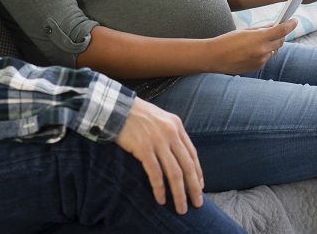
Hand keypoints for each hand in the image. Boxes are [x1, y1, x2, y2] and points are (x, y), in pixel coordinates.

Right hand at [114, 97, 204, 214]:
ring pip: (174, 173)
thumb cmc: (137, 115)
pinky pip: (155, 173)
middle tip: (197, 204)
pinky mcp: (143, 148)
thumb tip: (179, 156)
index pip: (192, 154)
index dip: (198, 173)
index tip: (200, 187)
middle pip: (187, 166)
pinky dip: (159, 188)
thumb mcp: (160, 119)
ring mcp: (158, 141)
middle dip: (193, 188)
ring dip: (179, 193)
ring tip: (181, 208)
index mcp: (177, 126)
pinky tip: (160, 199)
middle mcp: (171, 133)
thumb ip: (171, 134)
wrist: (116, 108)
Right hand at [210, 21, 293, 73]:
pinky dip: (264, 53)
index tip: (294, 20)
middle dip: (280, 34)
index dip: (290, 24)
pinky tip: (253, 50)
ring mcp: (261, 61)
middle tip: (278, 29)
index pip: (282, 30)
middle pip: (280, 41)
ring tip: (261, 40)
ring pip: (274, 51)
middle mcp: (263, 51)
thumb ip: (262, 29)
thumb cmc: (227, 41)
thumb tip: (275, 26)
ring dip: (272, 44)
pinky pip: (266, 58)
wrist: (214, 57)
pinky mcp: (257, 67)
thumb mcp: (245, 31)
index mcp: (259, 38)